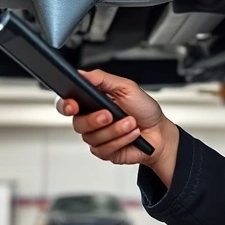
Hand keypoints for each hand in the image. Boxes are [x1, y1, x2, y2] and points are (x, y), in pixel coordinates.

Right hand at [56, 70, 180, 185]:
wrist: (159, 133)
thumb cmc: (144, 109)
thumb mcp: (126, 87)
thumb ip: (102, 79)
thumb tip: (82, 74)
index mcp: (92, 101)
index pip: (68, 103)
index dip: (66, 105)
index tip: (73, 105)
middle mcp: (91, 119)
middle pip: (77, 123)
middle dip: (94, 120)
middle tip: (109, 115)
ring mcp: (97, 136)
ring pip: (92, 137)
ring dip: (115, 130)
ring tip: (130, 123)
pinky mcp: (104, 151)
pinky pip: (103, 149)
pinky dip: (120, 141)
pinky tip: (131, 135)